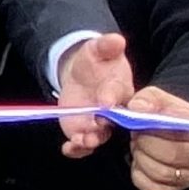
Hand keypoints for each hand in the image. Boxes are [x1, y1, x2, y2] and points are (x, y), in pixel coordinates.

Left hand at [56, 33, 134, 158]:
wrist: (82, 75)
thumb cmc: (97, 62)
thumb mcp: (99, 49)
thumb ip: (107, 45)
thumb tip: (116, 39)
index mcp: (121, 89)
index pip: (119, 94)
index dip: (112, 97)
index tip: (106, 101)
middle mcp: (114, 111)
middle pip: (112, 122)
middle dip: (104, 125)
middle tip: (96, 125)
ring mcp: (99, 124)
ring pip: (98, 136)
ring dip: (90, 141)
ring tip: (82, 141)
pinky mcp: (85, 132)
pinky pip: (83, 145)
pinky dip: (76, 150)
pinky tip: (68, 149)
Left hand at [123, 86, 188, 189]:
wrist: (167, 132)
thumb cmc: (164, 114)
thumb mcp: (158, 98)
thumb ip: (148, 99)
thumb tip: (137, 108)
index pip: (181, 134)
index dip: (156, 128)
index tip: (143, 122)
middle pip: (171, 155)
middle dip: (146, 142)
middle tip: (137, 133)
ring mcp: (187, 177)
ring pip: (158, 172)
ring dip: (141, 157)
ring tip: (140, 145)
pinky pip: (149, 186)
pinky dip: (138, 172)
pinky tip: (141, 159)